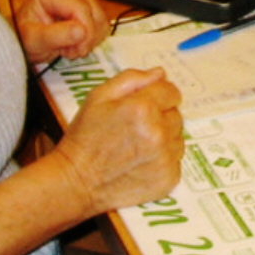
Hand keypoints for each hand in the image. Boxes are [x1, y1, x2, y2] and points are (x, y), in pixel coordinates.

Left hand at [16, 0, 109, 63]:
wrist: (25, 38)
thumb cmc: (25, 37)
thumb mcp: (34, 41)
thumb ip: (55, 35)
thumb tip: (81, 31)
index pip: (82, 8)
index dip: (84, 33)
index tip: (74, 51)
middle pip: (94, 13)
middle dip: (86, 38)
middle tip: (69, 50)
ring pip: (101, 19)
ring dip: (89, 39)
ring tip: (70, 45)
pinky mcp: (89, 2)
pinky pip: (102, 22)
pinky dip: (93, 37)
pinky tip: (76, 40)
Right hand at [52, 67, 183, 215]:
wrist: (77, 181)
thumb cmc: (85, 137)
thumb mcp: (98, 97)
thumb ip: (131, 79)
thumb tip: (160, 73)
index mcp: (143, 107)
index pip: (171, 91)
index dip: (158, 96)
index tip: (144, 105)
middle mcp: (159, 132)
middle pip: (176, 115)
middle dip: (160, 117)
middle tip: (134, 128)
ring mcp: (165, 157)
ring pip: (177, 138)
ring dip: (163, 139)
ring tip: (136, 147)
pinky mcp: (168, 178)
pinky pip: (176, 160)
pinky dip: (163, 160)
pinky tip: (140, 162)